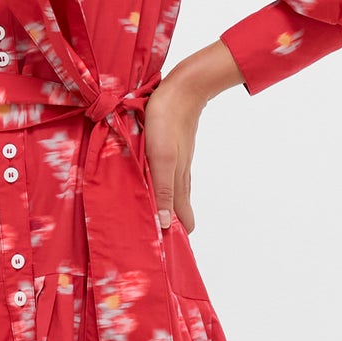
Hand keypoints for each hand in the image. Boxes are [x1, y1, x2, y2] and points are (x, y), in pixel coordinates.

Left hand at [142, 40, 244, 233]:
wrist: (183, 89)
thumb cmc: (167, 123)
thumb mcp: (160, 160)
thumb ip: (164, 192)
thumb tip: (166, 225)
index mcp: (178, 182)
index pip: (182, 219)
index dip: (178, 235)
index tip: (170, 251)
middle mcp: (180, 175)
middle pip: (178, 207)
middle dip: (171, 224)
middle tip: (160, 238)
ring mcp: (178, 161)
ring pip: (174, 191)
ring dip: (167, 206)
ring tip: (159, 218)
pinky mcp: (173, 148)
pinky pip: (169, 174)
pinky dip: (164, 187)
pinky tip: (158, 185)